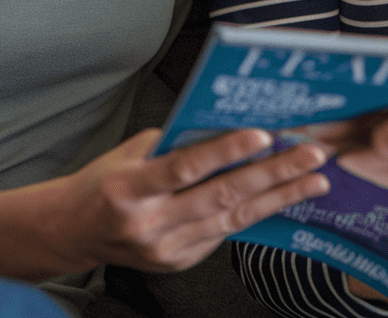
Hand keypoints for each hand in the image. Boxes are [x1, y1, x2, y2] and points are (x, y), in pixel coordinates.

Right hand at [51, 126, 328, 272]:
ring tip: (315, 179)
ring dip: (279, 196)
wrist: (72, 233)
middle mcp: (150, 224)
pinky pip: (224, 234)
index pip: (187, 167)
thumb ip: (177, 142)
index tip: (264, 135)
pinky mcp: (179, 263)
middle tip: (312, 155)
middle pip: (222, 196)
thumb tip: (227, 123)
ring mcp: (166, 250)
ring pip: (233, 219)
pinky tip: (283, 196)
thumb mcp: (133, 151)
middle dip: (274, 173)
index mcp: (132, 188)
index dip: (227, 151)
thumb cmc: (104, 181)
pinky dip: (256, 213)